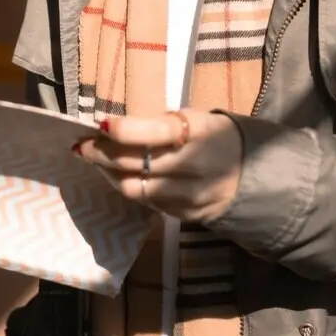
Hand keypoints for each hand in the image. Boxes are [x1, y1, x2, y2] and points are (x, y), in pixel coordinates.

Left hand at [74, 109, 242, 222]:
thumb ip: (160, 125)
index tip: (99, 124)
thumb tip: (113, 128)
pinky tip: (120, 175)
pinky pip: (144, 201)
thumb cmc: (217, 137)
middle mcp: (192, 167)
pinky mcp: (182, 215)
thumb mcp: (197, 119)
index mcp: (198, 134)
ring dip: (108, 173)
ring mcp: (187, 195)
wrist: (253, 176)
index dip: (122, 130)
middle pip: (134, 164)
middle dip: (100, 154)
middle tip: (82, 144)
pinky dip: (127, 186)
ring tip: (96, 160)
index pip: (154, 133)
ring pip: (132, 188)